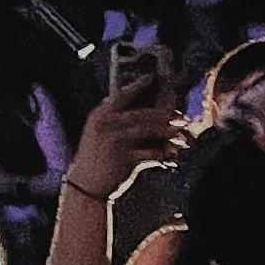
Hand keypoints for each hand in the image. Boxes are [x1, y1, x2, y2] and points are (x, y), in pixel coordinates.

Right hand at [66, 71, 187, 201]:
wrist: (85, 186)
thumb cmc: (95, 159)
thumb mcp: (96, 133)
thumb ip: (110, 118)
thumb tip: (123, 104)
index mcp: (99, 115)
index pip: (122, 95)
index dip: (138, 85)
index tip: (153, 79)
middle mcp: (106, 124)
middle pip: (141, 113)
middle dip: (163, 113)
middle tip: (179, 116)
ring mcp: (114, 140)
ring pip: (147, 129)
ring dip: (166, 130)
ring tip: (179, 132)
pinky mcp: (123, 157)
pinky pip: (149, 152)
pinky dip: (162, 153)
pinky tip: (171, 154)